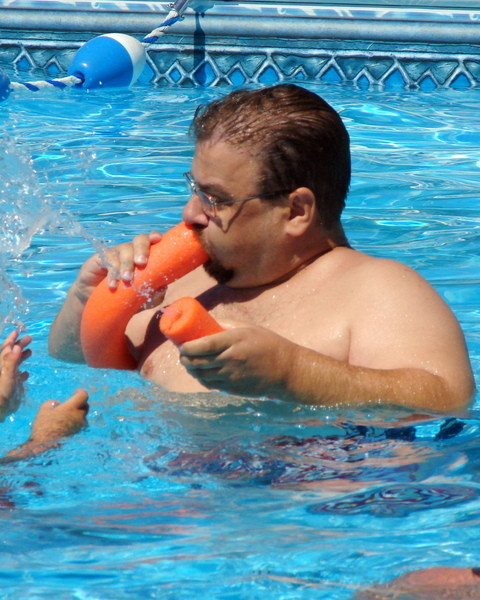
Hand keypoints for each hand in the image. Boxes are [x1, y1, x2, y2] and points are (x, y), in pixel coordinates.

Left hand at [0, 331, 31, 420]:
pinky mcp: (10, 387)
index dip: (11, 340)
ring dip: (21, 357)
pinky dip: (21, 374)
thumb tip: (16, 346)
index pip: (6, 349)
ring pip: (14, 364)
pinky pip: (16, 377)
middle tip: (29, 338)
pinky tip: (26, 374)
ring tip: (30, 352)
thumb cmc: (1, 392)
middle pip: (11, 354)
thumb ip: (11, 361)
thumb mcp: (7, 375)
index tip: (17, 332)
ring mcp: (6, 378)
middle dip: (19, 346)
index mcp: (1, 365)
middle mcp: (3, 369)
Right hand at [29, 388, 89, 443]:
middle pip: (85, 406)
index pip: (83, 395)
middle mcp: (79, 416)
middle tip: (70, 405)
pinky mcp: (79, 435)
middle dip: (79, 404)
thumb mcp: (44, 410)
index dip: (80, 392)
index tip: (75, 392)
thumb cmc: (44, 427)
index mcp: (72, 407)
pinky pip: (79, 426)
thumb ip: (52, 403)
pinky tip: (64, 428)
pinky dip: (75, 424)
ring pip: (82, 417)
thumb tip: (57, 404)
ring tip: (64, 419)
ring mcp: (81, 427)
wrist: (45, 446)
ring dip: (76, 415)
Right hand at [75, 232, 162, 300]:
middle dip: (142, 249)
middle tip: (142, 263)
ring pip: (124, 249)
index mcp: (144, 257)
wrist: (98, 304)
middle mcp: (132, 251)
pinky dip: (112, 272)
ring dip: (127, 264)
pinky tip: (113, 285)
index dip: (154, 237)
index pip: (151, 241)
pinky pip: (108, 259)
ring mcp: (116, 253)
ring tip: (127, 279)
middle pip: (139, 240)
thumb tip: (163, 288)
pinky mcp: (100, 258)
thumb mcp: (142, 300)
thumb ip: (154, 295)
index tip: (158, 239)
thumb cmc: (124, 298)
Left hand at [179, 324, 293, 396]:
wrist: (287, 370)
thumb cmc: (269, 344)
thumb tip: (206, 322)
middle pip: (198, 362)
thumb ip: (227, 325)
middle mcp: (230, 360)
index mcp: (234, 341)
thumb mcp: (249, 328)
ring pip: (201, 375)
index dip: (187, 347)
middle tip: (182, 353)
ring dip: (191, 369)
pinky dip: (202, 379)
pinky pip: (211, 385)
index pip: (203, 345)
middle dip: (185, 359)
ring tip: (189, 362)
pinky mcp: (233, 389)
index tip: (181, 344)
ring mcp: (231, 377)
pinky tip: (201, 373)